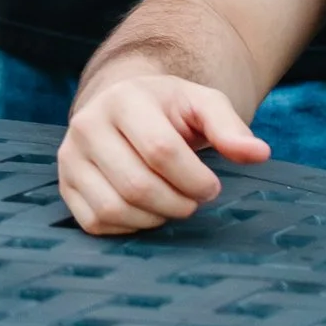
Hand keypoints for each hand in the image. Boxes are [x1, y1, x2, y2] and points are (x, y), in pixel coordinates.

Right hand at [58, 70, 268, 236]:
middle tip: (194, 200)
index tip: (212, 187)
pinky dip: (129, 226)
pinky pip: (96, 222)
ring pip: (114, 208)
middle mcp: (87, 125)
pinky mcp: (65, 186)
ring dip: (155, 217)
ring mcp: (70, 157)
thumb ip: (230, 128)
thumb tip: (260, 153)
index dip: (194, 178)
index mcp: (123, 99)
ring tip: (172, 204)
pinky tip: (147, 211)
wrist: (123, 109)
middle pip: (137, 185)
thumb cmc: (170, 110)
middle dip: (177, 202)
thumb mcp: (203, 105)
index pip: (160, 150)